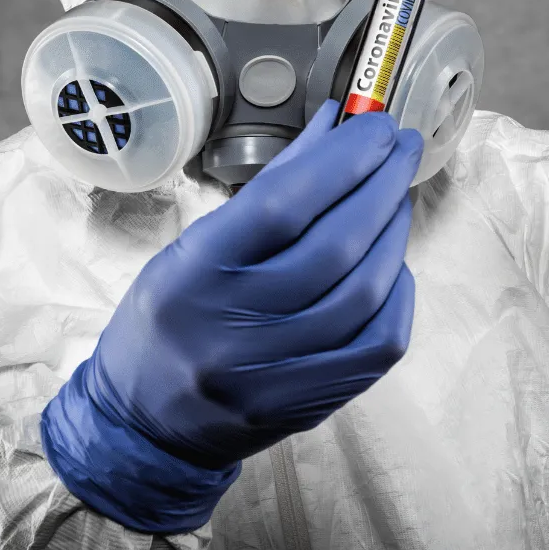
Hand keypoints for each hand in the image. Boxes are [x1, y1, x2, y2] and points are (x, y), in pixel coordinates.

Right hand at [41, 102, 421, 531]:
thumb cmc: (171, 317)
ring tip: (397, 199)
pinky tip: (393, 263)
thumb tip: (334, 126)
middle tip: (401, 148)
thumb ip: (272, 185)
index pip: (282, 205)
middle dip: (382, 184)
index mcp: (196, 273)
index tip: (376, 126)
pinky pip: (380, 341)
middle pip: (334, 244)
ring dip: (393, 232)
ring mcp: (276, 372)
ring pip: (364, 290)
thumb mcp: (198, 244)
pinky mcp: (310, 403)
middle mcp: (235, 326)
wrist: (146, 423)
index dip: (340, 158)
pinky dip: (397, 292)